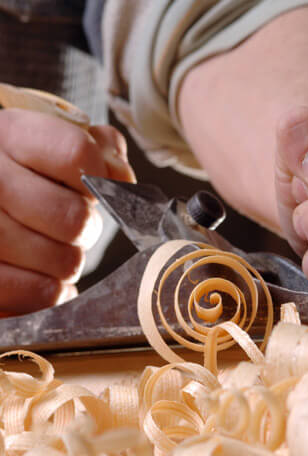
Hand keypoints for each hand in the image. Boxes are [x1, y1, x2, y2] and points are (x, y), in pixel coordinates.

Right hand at [0, 109, 135, 313]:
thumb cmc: (33, 171)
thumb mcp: (63, 142)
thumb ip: (101, 148)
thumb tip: (121, 176)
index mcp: (11, 134)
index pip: (77, 154)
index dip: (99, 177)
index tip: (93, 187)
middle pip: (73, 217)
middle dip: (86, 228)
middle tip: (73, 225)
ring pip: (62, 261)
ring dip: (70, 261)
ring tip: (52, 248)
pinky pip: (42, 293)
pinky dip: (55, 290)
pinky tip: (44, 275)